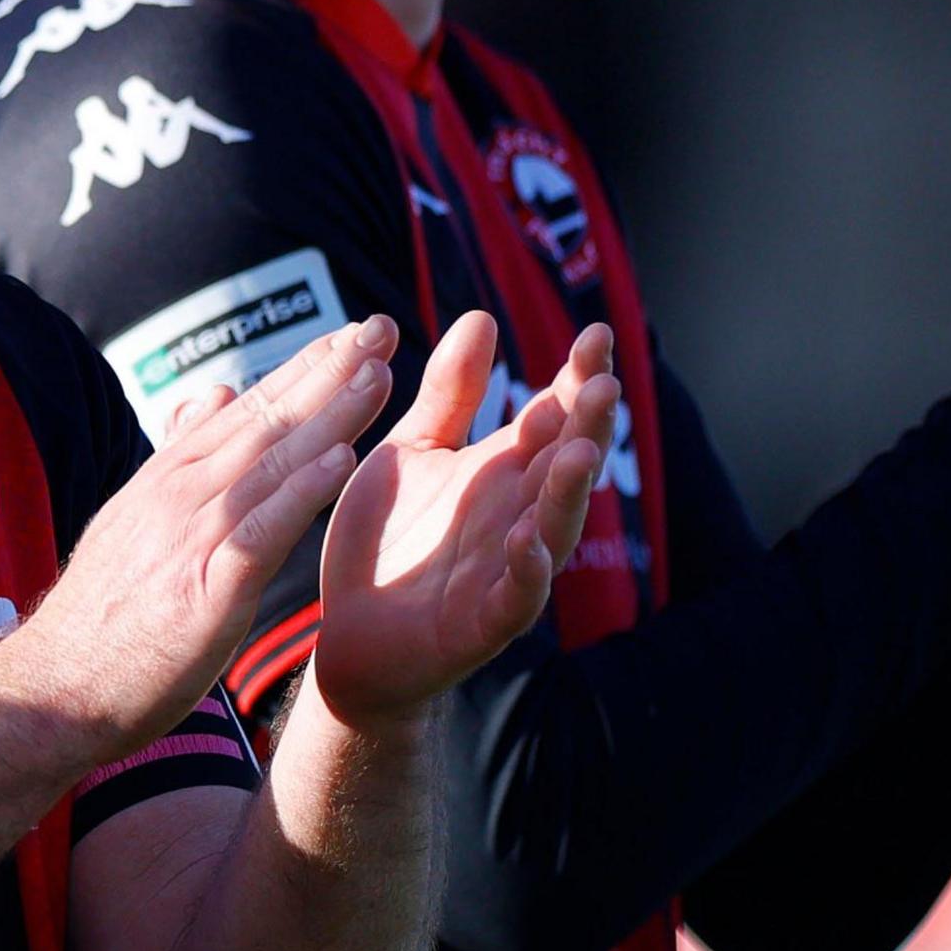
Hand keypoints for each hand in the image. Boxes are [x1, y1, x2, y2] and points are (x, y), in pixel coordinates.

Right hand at [12, 320, 399, 761]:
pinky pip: (261, 530)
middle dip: (326, 370)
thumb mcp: (135, 522)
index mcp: (168, 481)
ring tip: (376, 374)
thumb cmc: (101, 621)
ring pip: (270, 462)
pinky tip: (341, 461)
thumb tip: (214, 394)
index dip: (302, 369)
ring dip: (327, 415)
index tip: (350, 335)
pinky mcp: (205, 588)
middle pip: (265, 420)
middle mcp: (180, 494)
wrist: (55, 689)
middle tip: (380, 326)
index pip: (245, 410)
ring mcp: (191, 536)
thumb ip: (179, 460)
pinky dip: (301, 490)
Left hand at [309, 314, 616, 729]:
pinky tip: (529, 543)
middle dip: (588, 426)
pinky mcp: (483, 622)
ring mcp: (507, 570)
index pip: (553, 416)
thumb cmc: (388, 540)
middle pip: (566, 466)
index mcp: (503, 471)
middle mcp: (518, 515)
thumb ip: (449, 392)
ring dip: (570, 492)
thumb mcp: (411, 450)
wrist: (349, 634)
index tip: (596, 332)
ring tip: (579, 451)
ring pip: (554, 528)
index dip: (576, 377)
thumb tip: (482, 317)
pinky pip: (516, 597)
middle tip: (601, 383)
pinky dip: (527, 572)